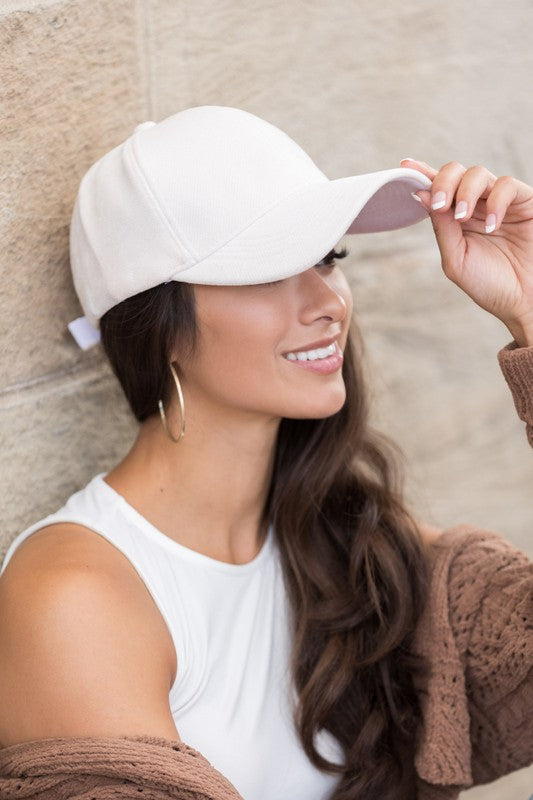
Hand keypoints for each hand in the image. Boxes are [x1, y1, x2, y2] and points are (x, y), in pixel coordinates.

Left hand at [401, 158, 532, 346]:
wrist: (524, 301)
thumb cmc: (491, 285)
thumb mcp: (456, 259)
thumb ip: (442, 228)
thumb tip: (422, 195)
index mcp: (456, 219)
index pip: (437, 189)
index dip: (422, 174)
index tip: (405, 167)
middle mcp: (476, 206)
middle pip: (455, 173)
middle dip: (442, 183)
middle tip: (439, 204)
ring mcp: (499, 202)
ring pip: (477, 174)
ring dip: (465, 192)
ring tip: (463, 217)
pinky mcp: (524, 202)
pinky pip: (506, 185)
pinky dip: (495, 202)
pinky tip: (492, 225)